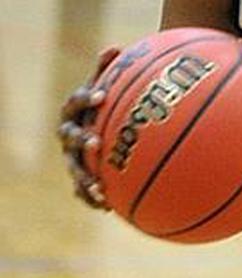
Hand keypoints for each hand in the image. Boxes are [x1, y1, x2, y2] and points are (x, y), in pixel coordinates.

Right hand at [57, 47, 120, 210]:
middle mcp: (69, 136)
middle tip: (96, 143)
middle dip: (81, 141)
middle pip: (69, 138)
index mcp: (75, 112)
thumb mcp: (111, 89)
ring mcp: (73, 159)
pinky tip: (108, 208)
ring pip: (74, 169)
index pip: (76, 102)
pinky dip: (93, 199)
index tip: (102, 96)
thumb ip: (111, 72)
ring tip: (100, 189)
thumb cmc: (108, 109)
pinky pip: (83, 192)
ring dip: (85, 179)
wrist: (99, 132)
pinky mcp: (81, 179)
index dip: (86, 98)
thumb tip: (116, 48)